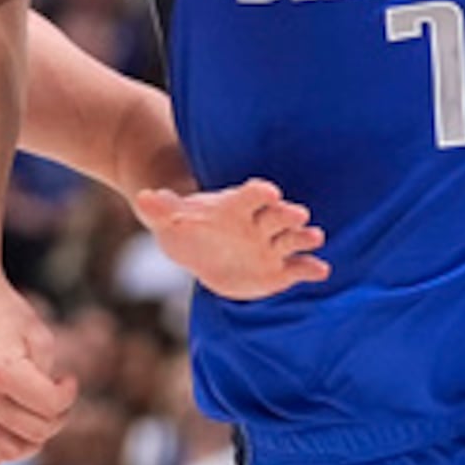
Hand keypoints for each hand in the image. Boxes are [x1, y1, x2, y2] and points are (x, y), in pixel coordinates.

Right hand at [0, 279, 73, 464]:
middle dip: (56, 418)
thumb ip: (48, 379)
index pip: (52, 407)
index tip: (66, 378)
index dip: (69, 394)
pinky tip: (9, 432)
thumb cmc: (3, 312)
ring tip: (35, 415)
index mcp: (2, 371)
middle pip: (35, 433)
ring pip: (8, 452)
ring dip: (31, 440)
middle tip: (54, 398)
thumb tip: (48, 413)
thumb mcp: (39, 336)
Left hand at [135, 178, 329, 301]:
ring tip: (314, 238)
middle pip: (277, 215)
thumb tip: (143, 198)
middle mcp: (259, 223)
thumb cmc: (184, 226)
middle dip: (288, 214)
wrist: (199, 246)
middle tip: (299, 215)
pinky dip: (309, 268)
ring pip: (291, 239)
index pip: (252, 195)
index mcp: (237, 206)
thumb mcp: (168, 218)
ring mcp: (270, 245)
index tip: (269, 192)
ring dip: (304, 238)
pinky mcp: (278, 269)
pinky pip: (297, 268)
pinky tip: (321, 272)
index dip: (260, 193)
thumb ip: (159, 209)